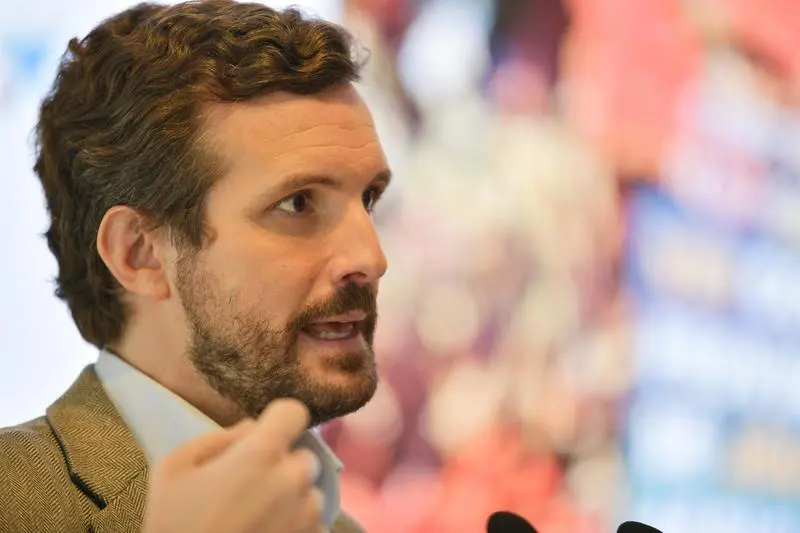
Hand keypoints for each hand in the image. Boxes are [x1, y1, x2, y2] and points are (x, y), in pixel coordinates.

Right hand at [142, 398, 323, 532]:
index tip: (264, 437)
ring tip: (256, 518)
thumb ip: (217, 439)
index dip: (279, 421)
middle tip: (250, 489)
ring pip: (309, 492)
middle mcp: (293, 480)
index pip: (294, 412)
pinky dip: (295, 527)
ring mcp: (306, 515)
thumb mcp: (173, 469)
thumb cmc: (173, 525)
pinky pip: (312, 523)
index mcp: (260, 455)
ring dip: (291, 498)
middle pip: (303, 456)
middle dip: (282, 466)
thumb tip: (251, 428)